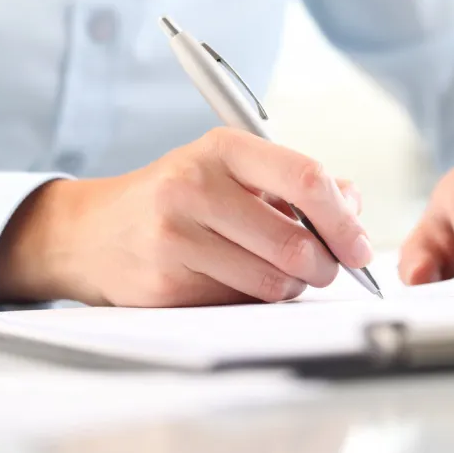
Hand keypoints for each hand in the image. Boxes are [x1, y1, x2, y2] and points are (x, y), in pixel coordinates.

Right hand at [0, 127, 370, 305]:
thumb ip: (296, 184)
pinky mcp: (166, 283)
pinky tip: (236, 281)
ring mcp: (175, 236)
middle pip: (296, 243)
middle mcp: (195, 186)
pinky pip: (241, 304)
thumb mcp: (232, 170)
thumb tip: (353, 203)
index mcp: (223, 149)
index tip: (359, 247)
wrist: (94, 233)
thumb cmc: (177, 198)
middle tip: (324, 268)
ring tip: (278, 273)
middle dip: (324, 266)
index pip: (306, 179)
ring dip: (292, 286)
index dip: (344, 221)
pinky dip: (255, 299)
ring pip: (273, 282)